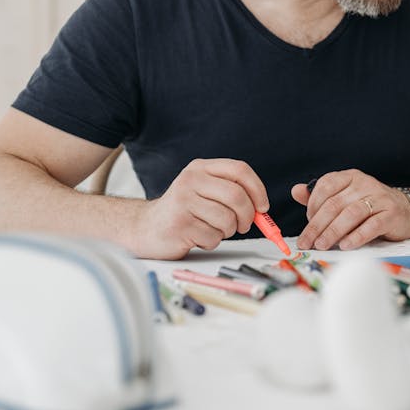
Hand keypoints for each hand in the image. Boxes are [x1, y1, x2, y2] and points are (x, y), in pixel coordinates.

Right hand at [134, 158, 267, 259]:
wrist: (146, 227)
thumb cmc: (184, 211)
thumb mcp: (205, 190)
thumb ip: (232, 193)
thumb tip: (262, 209)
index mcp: (201, 168)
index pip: (240, 170)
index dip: (258, 189)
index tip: (263, 207)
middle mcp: (191, 180)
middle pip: (237, 196)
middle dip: (247, 216)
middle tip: (243, 225)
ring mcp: (183, 201)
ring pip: (227, 220)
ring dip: (228, 231)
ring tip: (213, 229)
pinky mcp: (179, 224)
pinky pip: (213, 237)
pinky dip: (212, 241)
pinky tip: (198, 236)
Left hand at [291, 170, 409, 249]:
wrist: (405, 210)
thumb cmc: (369, 206)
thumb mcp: (345, 197)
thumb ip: (320, 195)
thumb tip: (296, 191)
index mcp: (350, 177)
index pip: (325, 186)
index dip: (312, 206)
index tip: (307, 224)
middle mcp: (365, 183)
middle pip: (335, 204)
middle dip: (317, 225)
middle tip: (307, 242)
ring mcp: (380, 197)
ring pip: (351, 214)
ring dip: (333, 232)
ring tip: (322, 245)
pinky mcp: (392, 213)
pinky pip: (371, 225)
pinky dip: (356, 237)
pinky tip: (345, 246)